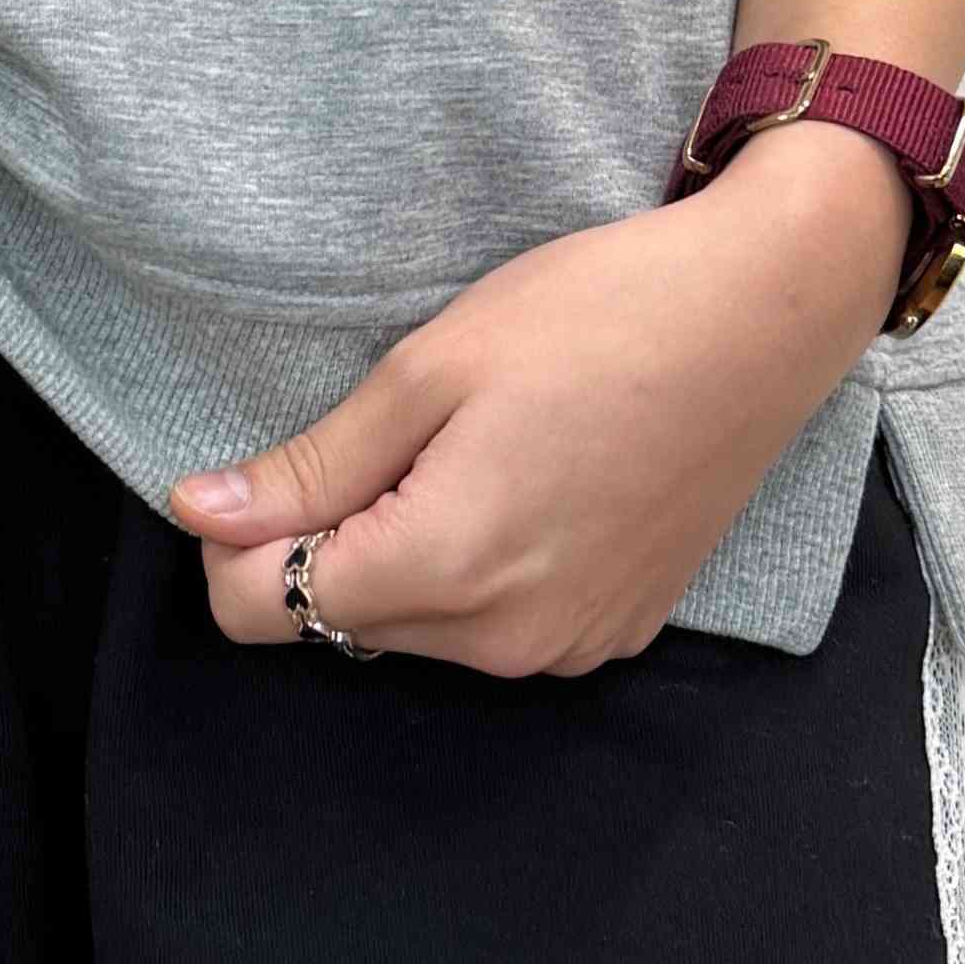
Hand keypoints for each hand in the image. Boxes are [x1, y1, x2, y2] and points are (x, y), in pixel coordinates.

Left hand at [169, 125, 913, 671]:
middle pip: (339, 625)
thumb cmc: (598, 316)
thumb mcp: (429, 369)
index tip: (287, 464)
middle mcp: (507, 639)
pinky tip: (529, 482)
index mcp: (448, 568)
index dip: (243, 540)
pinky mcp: (615, 633)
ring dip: (406, 558)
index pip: (264, 613)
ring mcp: (570, 646)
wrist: (765, 316)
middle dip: (331, 544)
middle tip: (399, 437)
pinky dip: (480, 571)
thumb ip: (311, 465)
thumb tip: (198, 511)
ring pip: (417, 631)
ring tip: (474, 452)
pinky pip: (497, 628)